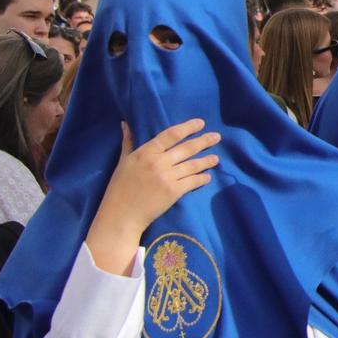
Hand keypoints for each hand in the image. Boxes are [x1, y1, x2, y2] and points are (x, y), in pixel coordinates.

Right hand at [86, 121, 220, 272]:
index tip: (201, 123)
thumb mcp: (123, 161)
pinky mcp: (174, 191)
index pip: (171, 135)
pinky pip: (193, 181)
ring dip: (206, 161)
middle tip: (217, 137)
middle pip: (186, 148)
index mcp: (145, 152)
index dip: (188, 127)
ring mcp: (167, 177)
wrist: (122, 214)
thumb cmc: (120, 187)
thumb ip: (128, 142)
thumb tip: (126, 123)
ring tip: (216, 158)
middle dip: (204, 141)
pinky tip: (208, 177)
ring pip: (192, 165)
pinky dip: (202, 179)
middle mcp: (158, 162)